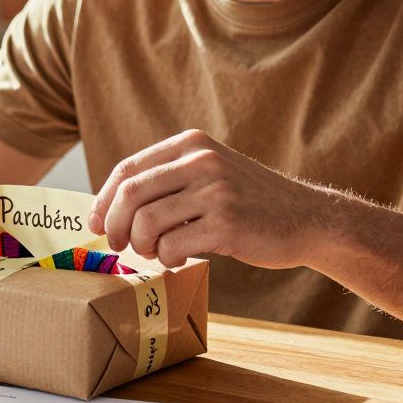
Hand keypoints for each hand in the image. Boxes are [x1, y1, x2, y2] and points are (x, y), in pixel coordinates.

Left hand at [89, 130, 332, 268]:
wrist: (306, 218)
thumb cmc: (248, 201)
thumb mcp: (210, 171)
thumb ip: (167, 179)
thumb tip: (109, 207)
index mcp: (191, 144)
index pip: (127, 169)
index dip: (103, 200)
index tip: (96, 224)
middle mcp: (201, 161)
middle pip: (131, 195)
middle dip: (114, 225)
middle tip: (117, 245)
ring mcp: (215, 191)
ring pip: (147, 222)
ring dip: (141, 245)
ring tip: (155, 251)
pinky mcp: (226, 224)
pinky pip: (173, 246)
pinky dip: (167, 258)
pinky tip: (178, 258)